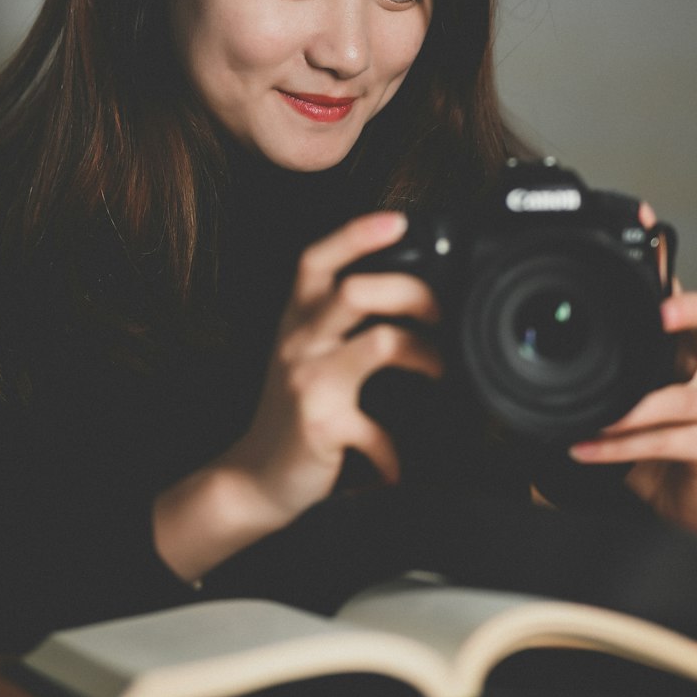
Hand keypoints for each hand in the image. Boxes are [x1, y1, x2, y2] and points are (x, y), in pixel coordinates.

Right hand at [217, 211, 442, 522]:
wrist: (256, 476)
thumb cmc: (292, 408)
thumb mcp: (304, 351)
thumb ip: (337, 319)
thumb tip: (405, 291)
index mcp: (297, 319)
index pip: (317, 259)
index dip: (355, 234)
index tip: (397, 220)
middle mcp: (299, 342)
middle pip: (357, 291)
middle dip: (411, 292)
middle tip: (440, 312)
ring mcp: (309, 382)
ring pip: (380, 343)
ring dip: (424, 354)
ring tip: (439, 369)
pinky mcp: (322, 424)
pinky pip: (377, 429)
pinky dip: (395, 451)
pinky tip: (398, 462)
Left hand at [567, 207, 696, 541]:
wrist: (690, 500)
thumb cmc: (651, 437)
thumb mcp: (623, 393)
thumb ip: (597, 366)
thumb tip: (528, 342)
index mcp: (682, 345)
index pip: (679, 290)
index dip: (666, 258)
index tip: (643, 225)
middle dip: (690, 308)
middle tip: (659, 312)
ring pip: (681, 396)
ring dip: (632, 408)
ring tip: (597, 417)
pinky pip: (666, 440)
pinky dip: (620, 446)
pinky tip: (588, 449)